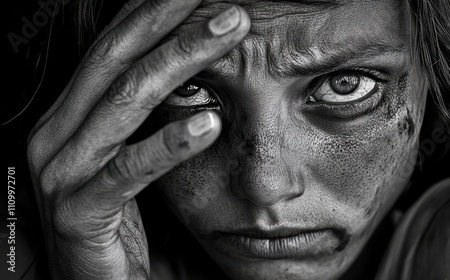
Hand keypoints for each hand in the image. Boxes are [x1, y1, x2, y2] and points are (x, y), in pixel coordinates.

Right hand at [26, 0, 249, 277]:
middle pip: (119, 62)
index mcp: (68, 117)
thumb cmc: (115, 219)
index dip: (153, 15)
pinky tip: (210, 123)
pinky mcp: (79, 211)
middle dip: (173, 25)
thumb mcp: (126, 159)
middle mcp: (56, 134)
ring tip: (227, 35)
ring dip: (182, 61)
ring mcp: (62, 172)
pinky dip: (171, 143)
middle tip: (226, 7)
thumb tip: (191, 81)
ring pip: (127, 101)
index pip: (112, 49)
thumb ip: (145, 120)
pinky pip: (130, 169)